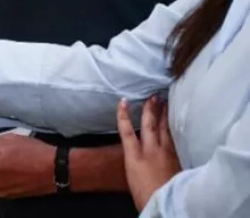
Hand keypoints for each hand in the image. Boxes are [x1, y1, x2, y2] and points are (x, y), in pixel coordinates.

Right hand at [118, 96, 180, 210]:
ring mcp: (166, 154)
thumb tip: (136, 150)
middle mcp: (150, 151)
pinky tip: (174, 125)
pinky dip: (172, 129)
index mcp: (135, 156)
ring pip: (164, 130)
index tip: (123, 101)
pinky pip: (173, 139)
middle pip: (149, 126)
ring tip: (164, 103)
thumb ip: (134, 159)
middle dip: (150, 110)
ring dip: (163, 115)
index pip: (127, 131)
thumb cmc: (144, 194)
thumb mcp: (132, 175)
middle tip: (153, 95)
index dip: (124, 115)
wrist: (166, 205)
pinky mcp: (176, 159)